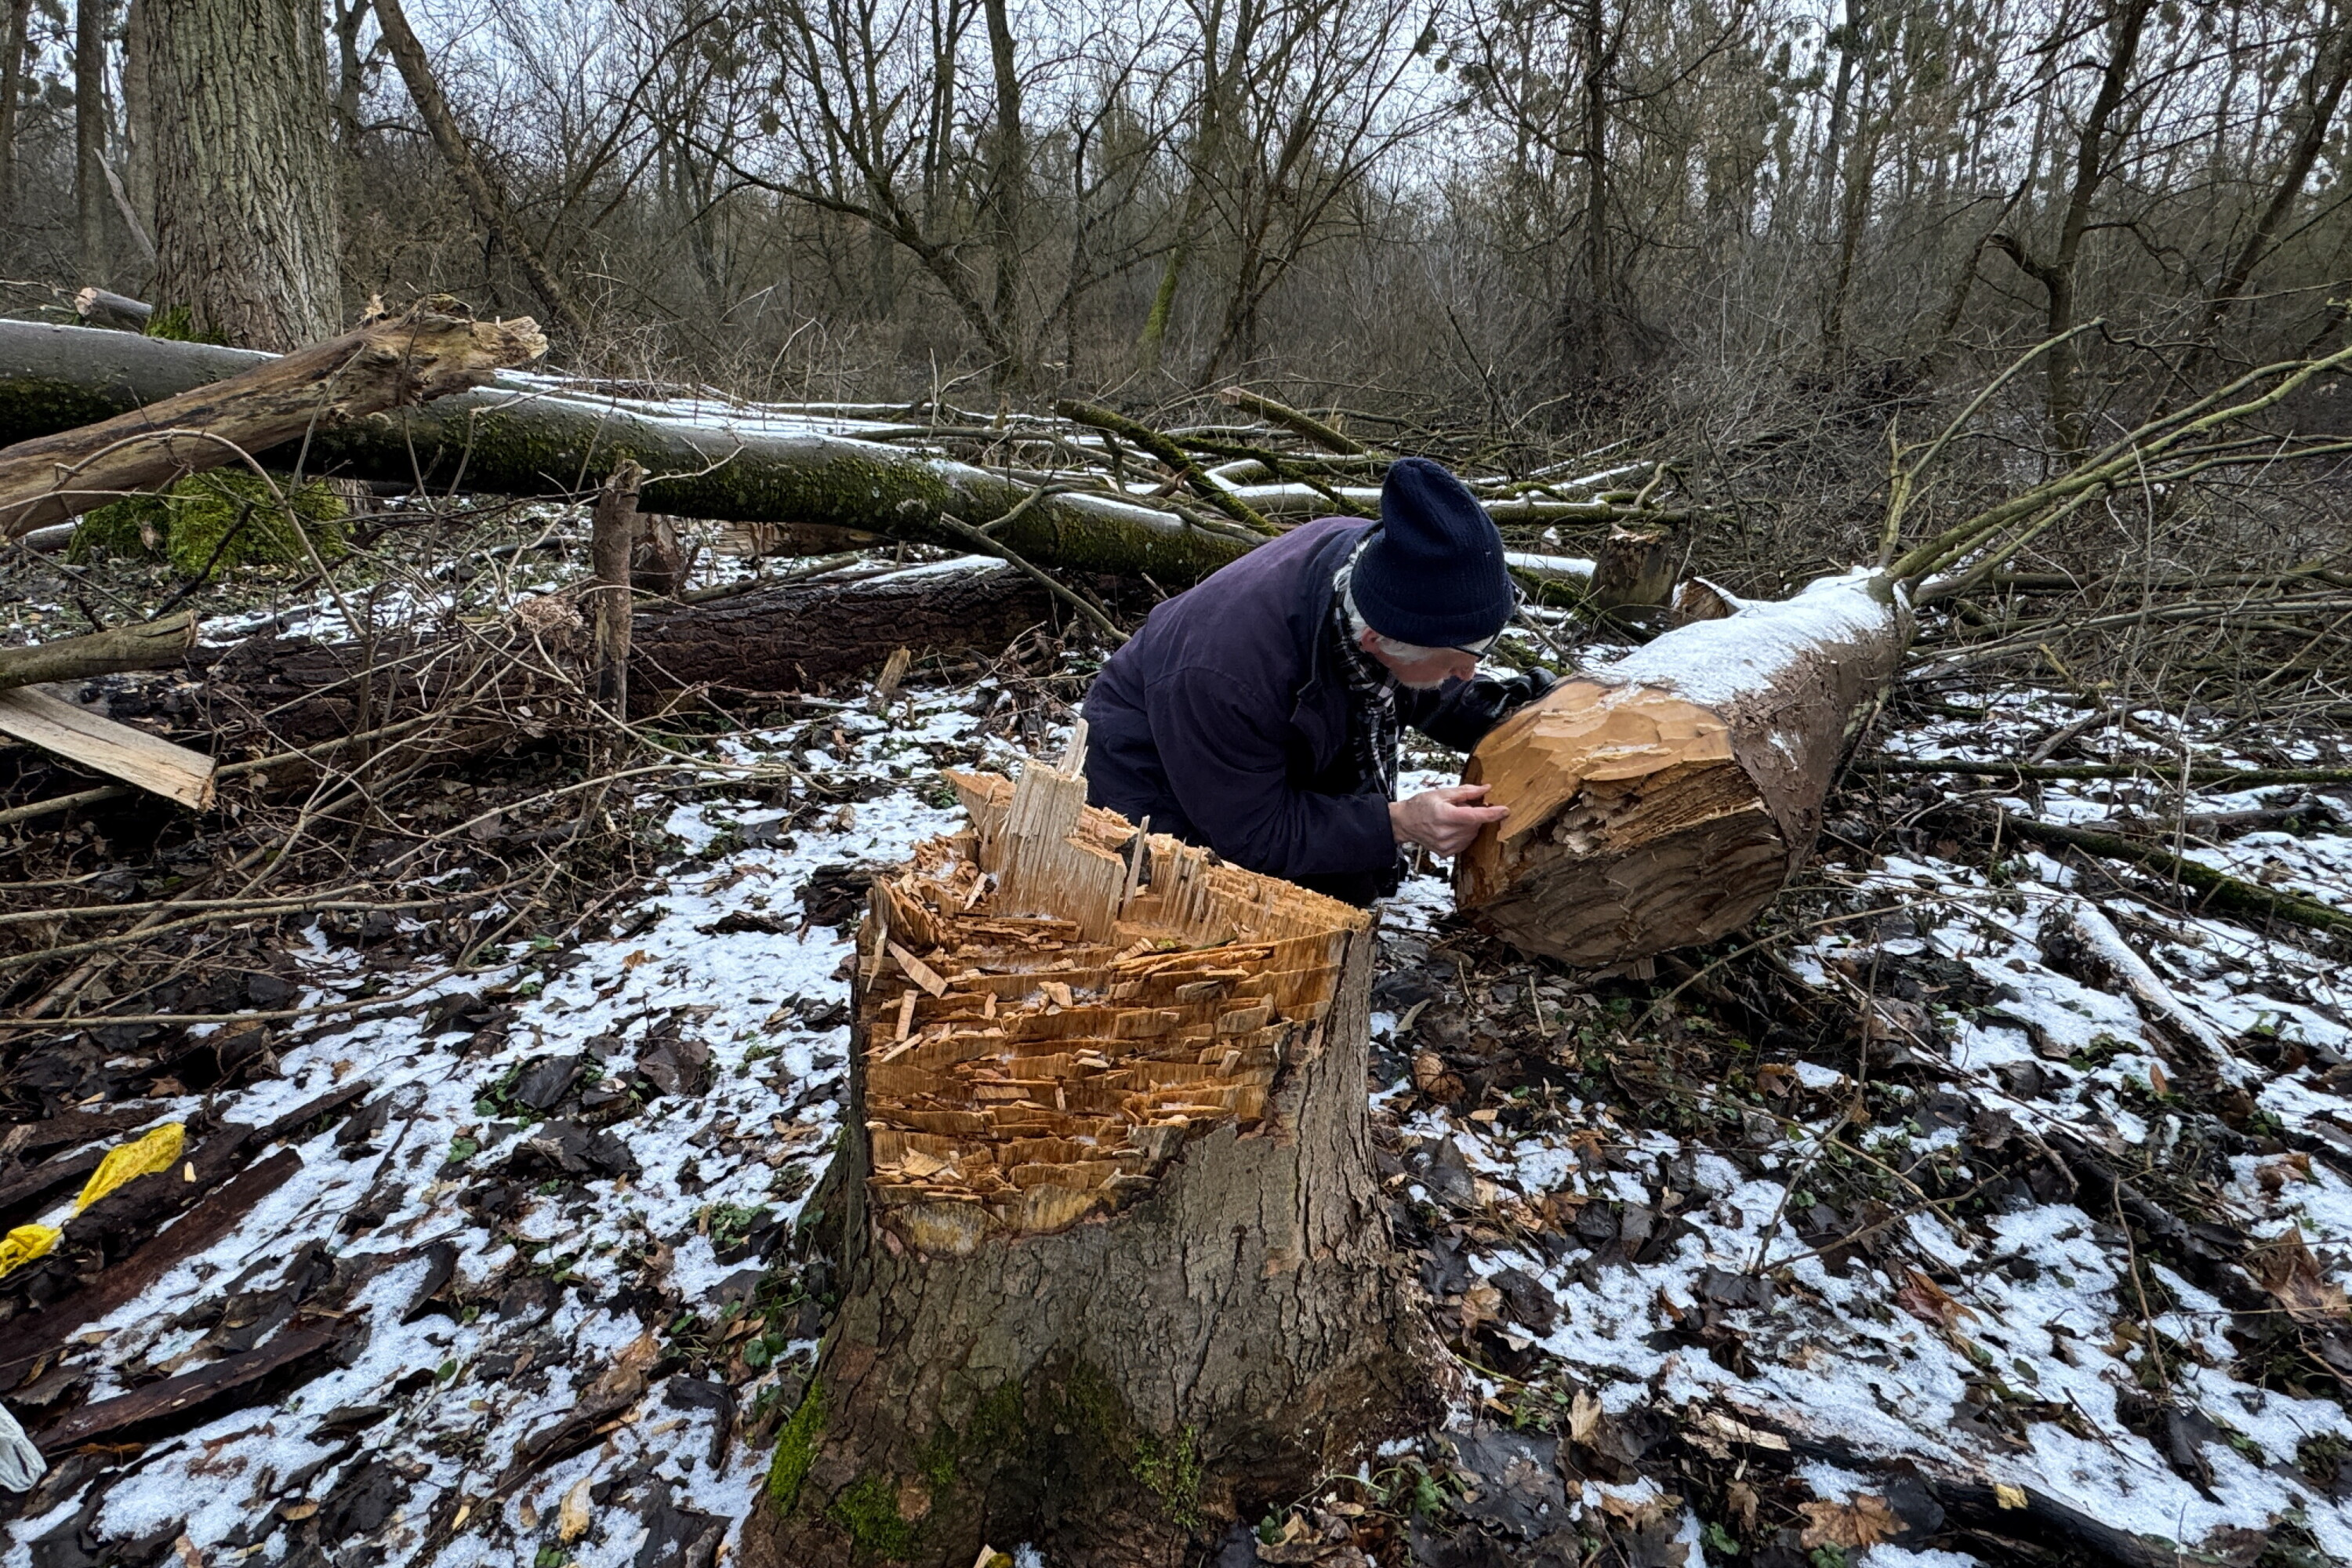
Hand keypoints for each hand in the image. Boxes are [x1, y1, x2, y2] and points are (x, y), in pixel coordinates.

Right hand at [1389, 784, 1508, 856]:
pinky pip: (1465, 843)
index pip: (1475, 816)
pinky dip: (1464, 834)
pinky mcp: (1446, 852)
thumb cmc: (1421, 805)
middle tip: (1461, 808)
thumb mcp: (1442, 793)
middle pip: (1475, 825)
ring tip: (1454, 818)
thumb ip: (1466, 792)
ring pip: (1472, 835)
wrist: (1404, 822)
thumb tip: (1486, 789)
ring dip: (1470, 826)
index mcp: (1445, 815)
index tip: (1505, 810)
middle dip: (1475, 815)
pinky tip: (1453, 828)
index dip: (1492, 814)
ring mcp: (1445, 845)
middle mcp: (1446, 833)